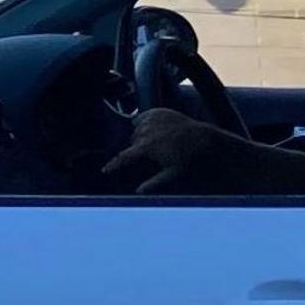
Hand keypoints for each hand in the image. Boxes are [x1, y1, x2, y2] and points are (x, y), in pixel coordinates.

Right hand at [102, 106, 229, 194]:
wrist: (199, 135)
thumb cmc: (186, 156)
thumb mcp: (172, 172)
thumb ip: (154, 183)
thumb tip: (138, 192)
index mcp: (146, 147)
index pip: (123, 157)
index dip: (113, 165)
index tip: (105, 171)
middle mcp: (144, 131)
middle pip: (132, 143)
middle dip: (138, 148)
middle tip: (155, 152)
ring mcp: (148, 120)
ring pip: (135, 130)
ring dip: (141, 136)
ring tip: (158, 140)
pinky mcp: (154, 112)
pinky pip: (140, 119)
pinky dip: (143, 124)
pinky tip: (156, 129)